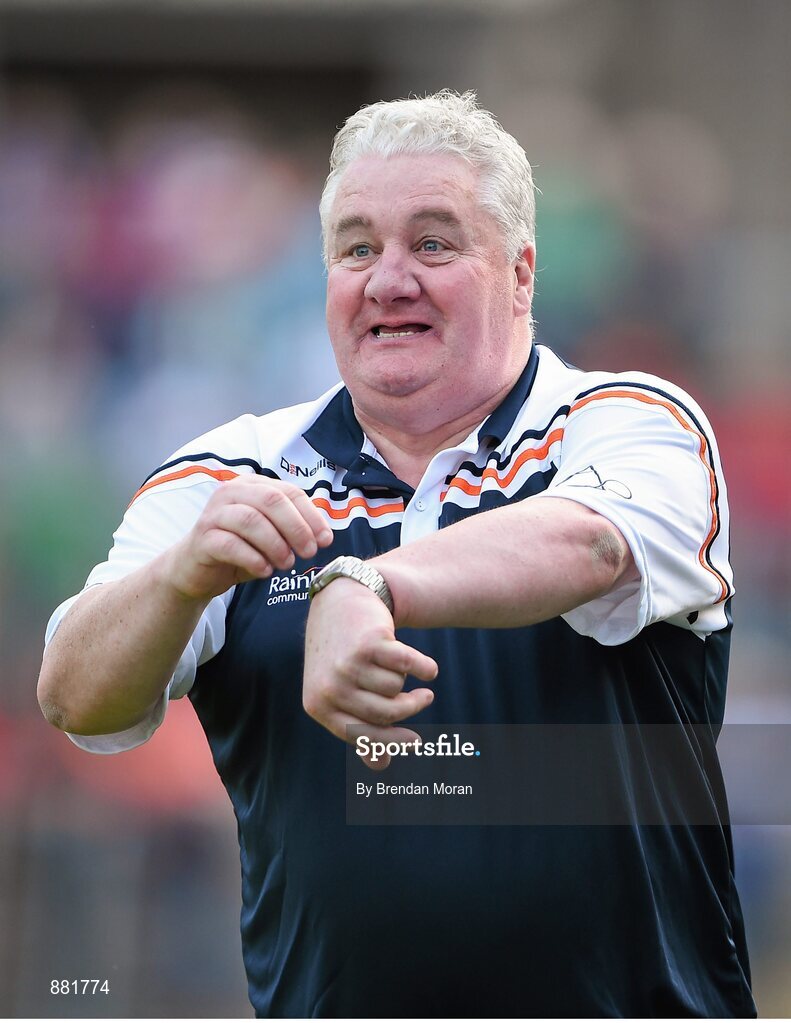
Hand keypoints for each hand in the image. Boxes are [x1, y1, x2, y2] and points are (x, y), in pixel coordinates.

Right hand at [163, 476, 333, 601]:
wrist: (195, 570)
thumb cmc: (239, 549)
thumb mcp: (270, 535)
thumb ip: (293, 528)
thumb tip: (324, 536)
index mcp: (251, 486)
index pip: (288, 492)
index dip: (311, 515)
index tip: (325, 540)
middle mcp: (230, 493)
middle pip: (271, 501)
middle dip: (296, 527)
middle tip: (309, 552)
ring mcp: (213, 514)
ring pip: (251, 520)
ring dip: (275, 544)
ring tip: (287, 564)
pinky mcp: (202, 539)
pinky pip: (231, 545)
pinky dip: (253, 559)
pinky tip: (265, 571)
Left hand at [303, 577, 437, 769]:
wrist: (341, 600)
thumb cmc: (341, 653)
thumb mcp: (340, 691)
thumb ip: (359, 726)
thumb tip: (381, 765)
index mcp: (318, 706)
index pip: (362, 735)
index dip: (393, 741)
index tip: (416, 742)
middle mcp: (330, 687)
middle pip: (386, 713)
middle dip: (411, 708)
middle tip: (425, 698)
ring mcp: (349, 664)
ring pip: (397, 689)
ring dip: (406, 679)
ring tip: (398, 666)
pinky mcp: (370, 642)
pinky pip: (408, 666)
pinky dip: (424, 668)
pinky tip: (428, 669)